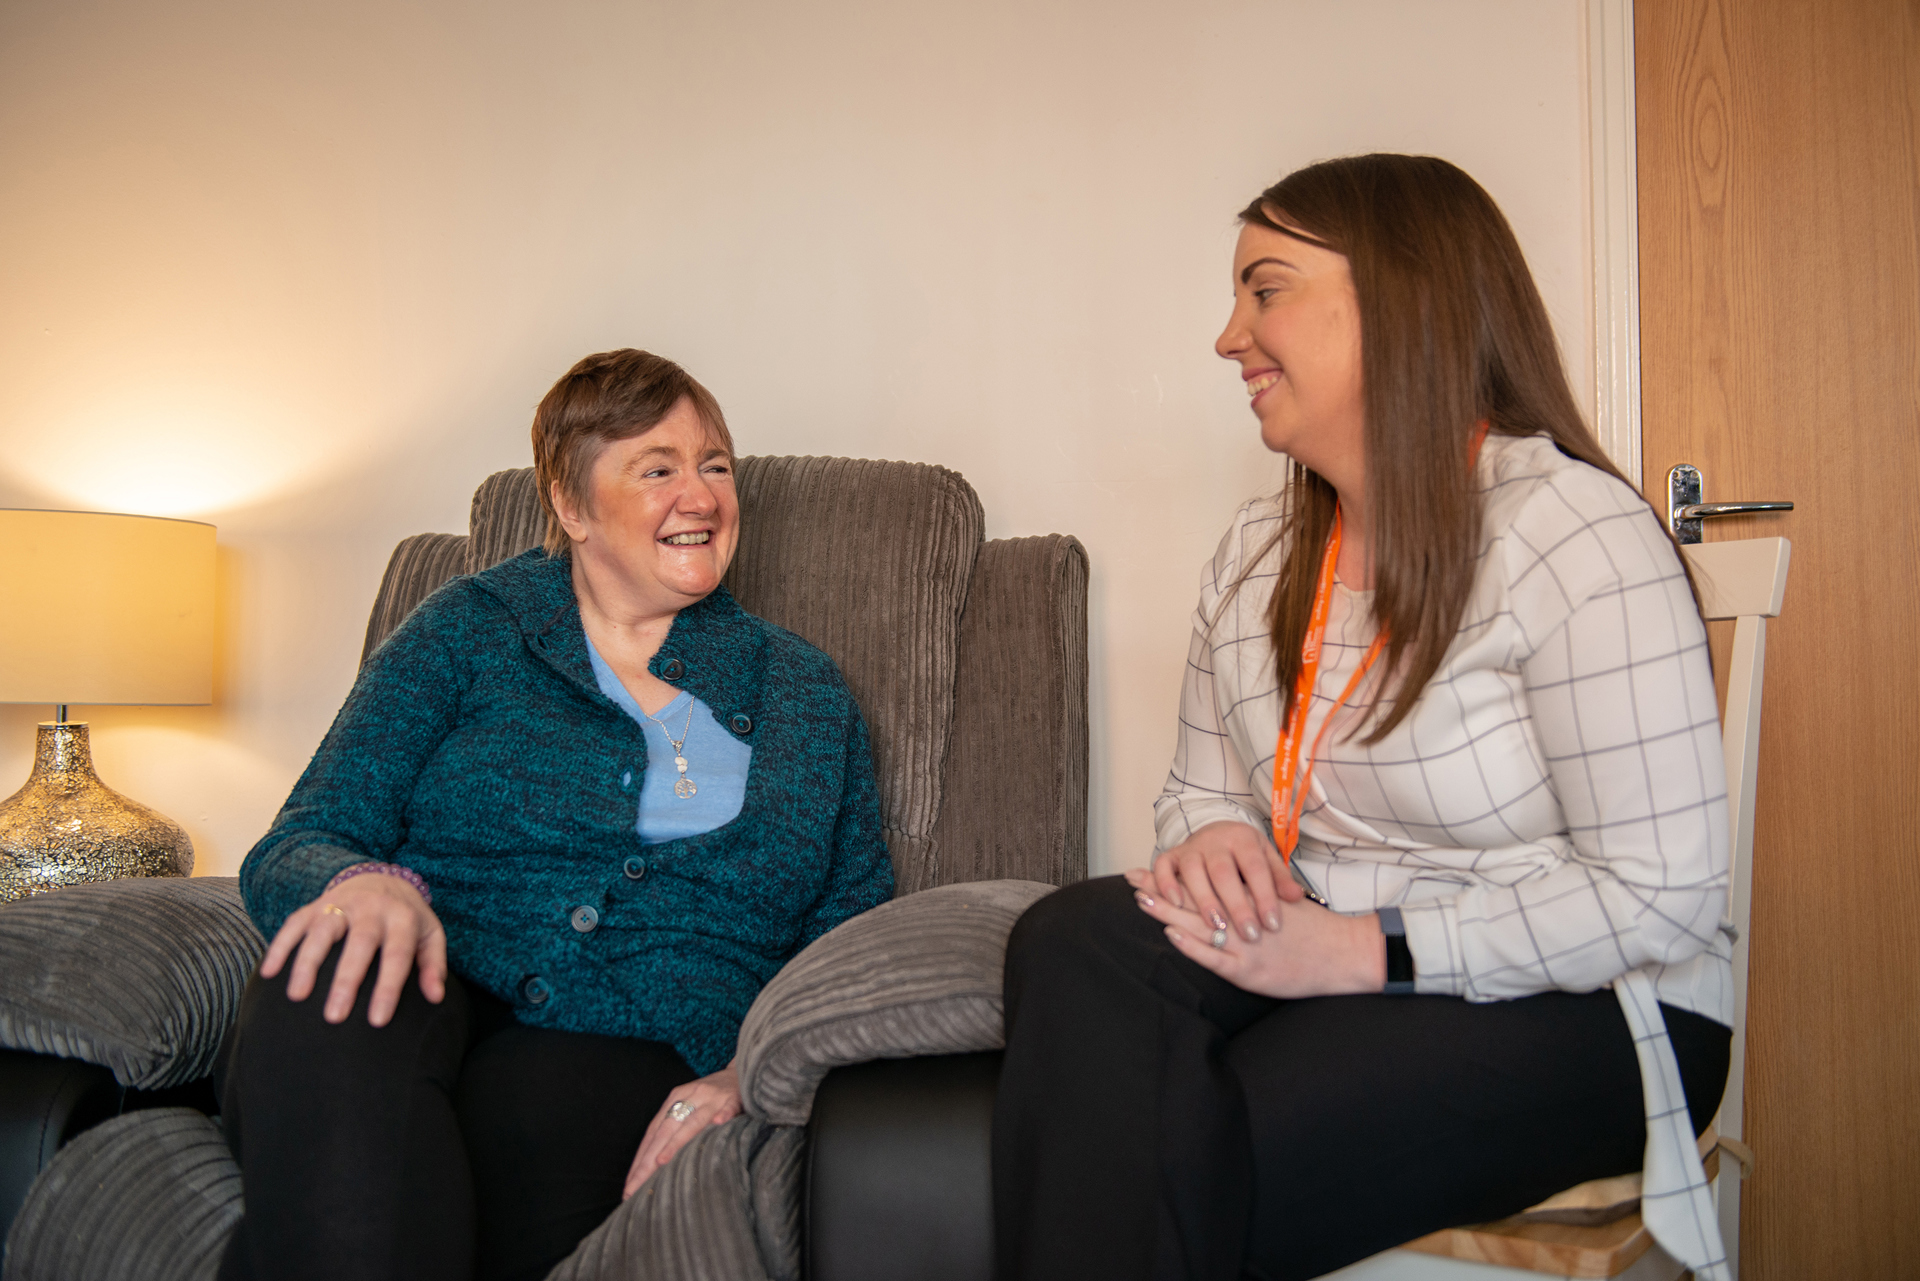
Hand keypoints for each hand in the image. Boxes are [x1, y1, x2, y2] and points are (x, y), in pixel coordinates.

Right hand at [258, 870, 446, 1026]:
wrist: (382, 877)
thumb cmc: (407, 918)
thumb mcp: (430, 935)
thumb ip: (433, 965)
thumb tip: (436, 998)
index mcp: (402, 917)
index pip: (397, 955)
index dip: (388, 988)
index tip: (377, 1021)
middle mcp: (370, 908)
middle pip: (358, 944)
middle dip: (345, 981)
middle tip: (334, 1017)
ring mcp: (340, 904)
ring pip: (321, 931)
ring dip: (307, 963)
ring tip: (297, 996)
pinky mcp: (314, 905)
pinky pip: (293, 924)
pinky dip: (279, 947)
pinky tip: (268, 974)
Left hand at [624, 1061, 742, 1198]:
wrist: (742, 1072)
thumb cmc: (712, 1098)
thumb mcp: (690, 1107)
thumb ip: (674, 1130)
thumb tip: (654, 1167)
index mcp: (675, 1100)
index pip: (652, 1133)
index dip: (640, 1160)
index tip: (629, 1187)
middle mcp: (690, 1097)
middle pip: (665, 1131)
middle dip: (648, 1162)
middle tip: (635, 1188)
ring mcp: (712, 1097)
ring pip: (692, 1121)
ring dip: (676, 1142)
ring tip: (662, 1161)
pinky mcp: (734, 1097)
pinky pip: (728, 1107)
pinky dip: (723, 1116)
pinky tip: (719, 1123)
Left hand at [1124, 868, 1385, 997]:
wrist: (1341, 954)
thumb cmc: (1313, 930)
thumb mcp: (1281, 903)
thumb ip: (1255, 895)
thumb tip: (1229, 889)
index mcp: (1248, 901)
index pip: (1203, 886)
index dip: (1173, 880)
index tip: (1146, 871)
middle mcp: (1242, 920)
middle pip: (1194, 902)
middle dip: (1162, 892)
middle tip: (1133, 880)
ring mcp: (1243, 946)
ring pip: (1198, 926)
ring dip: (1169, 912)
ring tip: (1142, 899)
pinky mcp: (1248, 971)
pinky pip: (1214, 957)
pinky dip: (1192, 945)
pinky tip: (1173, 934)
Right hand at [1146, 821, 1304, 945]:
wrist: (1217, 832)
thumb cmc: (1245, 855)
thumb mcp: (1266, 859)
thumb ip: (1280, 879)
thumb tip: (1296, 897)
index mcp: (1243, 839)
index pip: (1255, 867)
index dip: (1264, 896)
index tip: (1273, 924)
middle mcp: (1215, 840)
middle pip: (1223, 872)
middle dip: (1236, 905)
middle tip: (1249, 934)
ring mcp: (1191, 847)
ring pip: (1193, 871)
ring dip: (1203, 900)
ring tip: (1217, 928)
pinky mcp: (1172, 854)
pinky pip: (1163, 865)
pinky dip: (1166, 884)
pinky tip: (1176, 905)